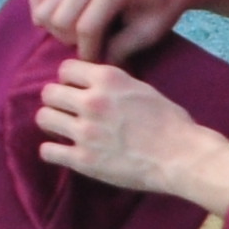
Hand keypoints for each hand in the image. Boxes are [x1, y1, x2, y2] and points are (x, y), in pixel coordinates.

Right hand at [29, 0, 200, 63]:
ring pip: (44, 8)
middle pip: (59, 18)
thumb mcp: (150, 32)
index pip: (87, 27)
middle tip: (94, 48)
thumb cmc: (164, 7)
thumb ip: (121, 49)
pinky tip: (69, 23)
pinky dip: (47, 14)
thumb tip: (93, 67)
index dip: (89, 52)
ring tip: (84, 37)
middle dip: (73, 42)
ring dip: (58, 30)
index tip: (99, 65)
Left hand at [37, 64, 228, 213]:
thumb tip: (92, 84)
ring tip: (65, 130)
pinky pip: (47, 151)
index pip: (65, 69)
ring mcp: (85, 131)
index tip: (77, 90)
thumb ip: (114, 85)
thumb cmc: (173, 125)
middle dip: (58, 101)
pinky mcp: (84, 159)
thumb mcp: (144, 90)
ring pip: (43, 118)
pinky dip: (54, 151)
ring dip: (53, 123)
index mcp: (108, 80)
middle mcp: (92, 102)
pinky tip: (64, 152)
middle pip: (49, 93)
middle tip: (69, 112)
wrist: (185, 158)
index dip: (70, 80)